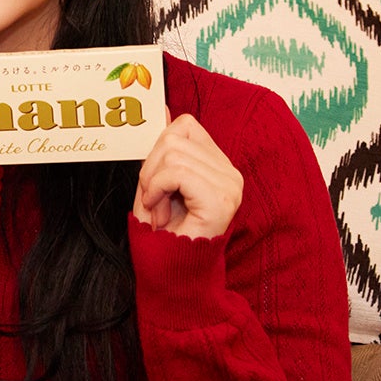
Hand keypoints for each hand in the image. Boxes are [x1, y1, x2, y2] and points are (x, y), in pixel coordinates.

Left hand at [133, 114, 242, 238]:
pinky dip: (157, 190)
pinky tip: (161, 213)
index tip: (154, 181)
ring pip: (172, 154)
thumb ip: (161, 149)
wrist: (170, 270)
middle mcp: (230, 172)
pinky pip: (176, 172)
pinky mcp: (221, 199)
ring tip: (159, 209)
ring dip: (152, 183)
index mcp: (218, 165)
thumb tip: (162, 109)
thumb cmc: (162, 231)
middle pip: (173, 138)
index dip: (157, 148)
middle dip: (150, 169)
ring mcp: (229, 185)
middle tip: (154, 200)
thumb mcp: (156, 182)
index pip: (185, 126)